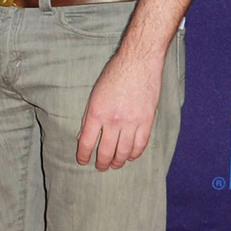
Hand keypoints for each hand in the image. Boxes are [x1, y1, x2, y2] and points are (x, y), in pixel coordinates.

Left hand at [77, 51, 163, 170]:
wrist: (138, 63)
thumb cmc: (114, 75)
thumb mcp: (94, 95)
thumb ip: (89, 117)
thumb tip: (84, 137)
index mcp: (96, 113)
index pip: (86, 142)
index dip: (84, 155)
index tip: (83, 161)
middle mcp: (113, 120)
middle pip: (106, 151)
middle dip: (101, 163)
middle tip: (100, 167)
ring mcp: (132, 122)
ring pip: (124, 151)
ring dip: (118, 161)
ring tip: (114, 165)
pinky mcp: (147, 121)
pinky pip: (141, 144)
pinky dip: (134, 153)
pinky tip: (130, 157)